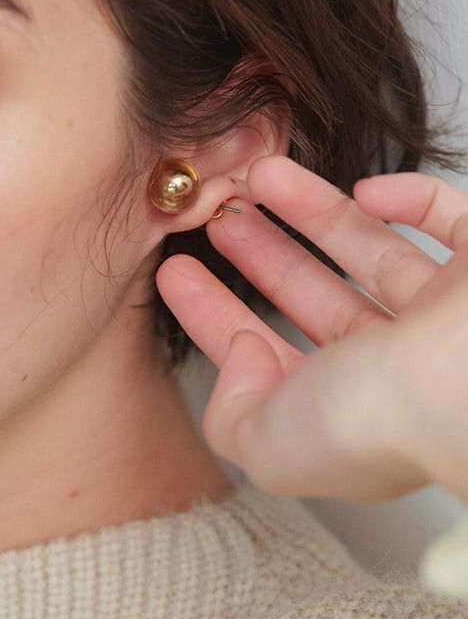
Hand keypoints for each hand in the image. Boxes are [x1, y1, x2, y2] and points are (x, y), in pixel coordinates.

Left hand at [155, 154, 467, 503]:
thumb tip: (244, 354)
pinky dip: (410, 198)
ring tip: (258, 175)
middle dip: (259, 255)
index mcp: (349, 412)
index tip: (178, 274)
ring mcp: (446, 317)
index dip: (215, 315)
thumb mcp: (269, 443)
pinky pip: (450, 219)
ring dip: (311, 210)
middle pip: (315, 296)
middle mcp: (401, 368)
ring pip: (370, 250)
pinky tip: (368, 190)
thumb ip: (233, 414)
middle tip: (218, 219)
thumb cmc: (382, 420)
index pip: (268, 355)